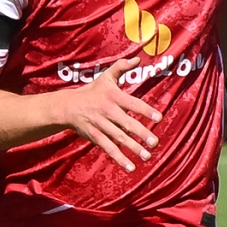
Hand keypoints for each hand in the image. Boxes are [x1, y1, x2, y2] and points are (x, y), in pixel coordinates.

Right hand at [62, 57, 161, 171]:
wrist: (68, 106)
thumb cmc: (93, 91)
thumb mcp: (106, 76)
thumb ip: (122, 67)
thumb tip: (138, 58)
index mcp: (113, 96)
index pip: (133, 104)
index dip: (146, 110)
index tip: (159, 118)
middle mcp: (108, 111)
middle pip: (127, 124)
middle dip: (142, 134)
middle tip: (155, 143)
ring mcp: (101, 125)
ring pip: (119, 138)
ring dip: (133, 148)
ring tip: (147, 156)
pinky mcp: (95, 137)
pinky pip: (108, 148)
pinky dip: (119, 158)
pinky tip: (131, 167)